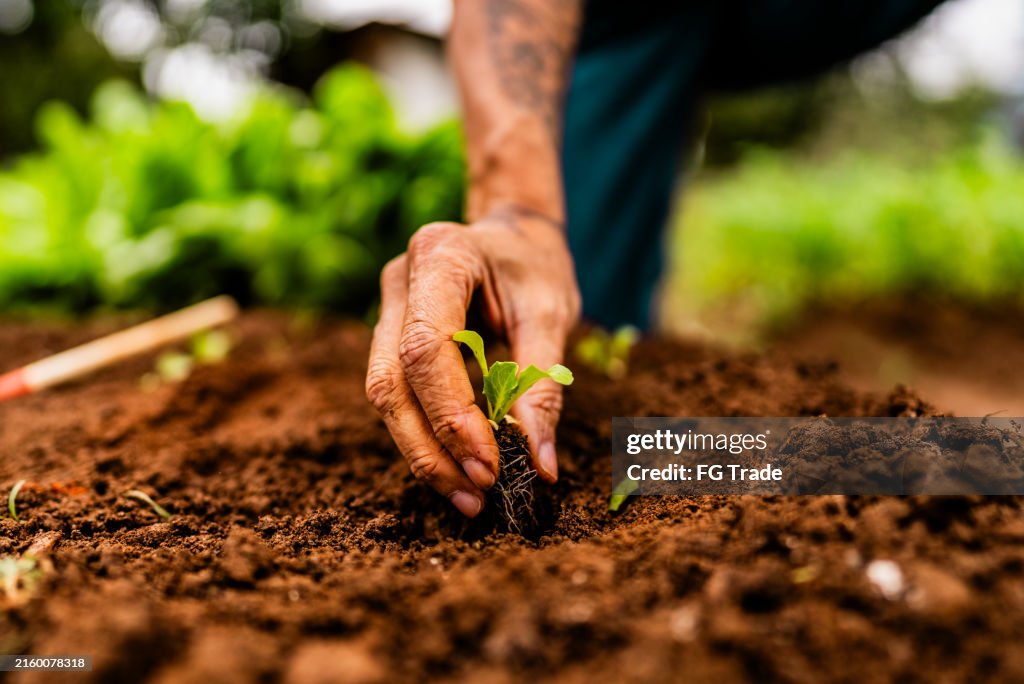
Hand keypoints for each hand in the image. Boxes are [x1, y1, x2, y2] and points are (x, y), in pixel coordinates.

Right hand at [365, 208, 580, 516]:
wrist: (514, 236)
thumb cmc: (535, 269)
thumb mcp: (552, 315)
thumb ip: (541, 386)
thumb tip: (541, 465)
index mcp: (439, 256)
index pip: (426, 348)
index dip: (451, 415)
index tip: (490, 466)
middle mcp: (399, 280)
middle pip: (391, 380)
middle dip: (430, 447)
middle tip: (477, 496)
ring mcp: (386, 308)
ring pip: (384, 394)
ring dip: (422, 453)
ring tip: (468, 497)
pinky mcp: (389, 335)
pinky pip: (397, 394)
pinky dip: (424, 437)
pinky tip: (456, 470)